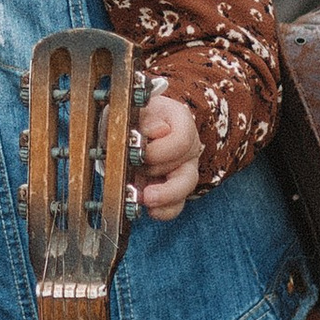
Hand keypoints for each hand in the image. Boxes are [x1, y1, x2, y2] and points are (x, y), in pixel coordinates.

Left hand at [130, 80, 201, 220]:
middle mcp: (188, 148)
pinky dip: (163, 210)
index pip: (182, 140)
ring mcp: (183, 170)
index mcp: (181, 122)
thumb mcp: (131, 109)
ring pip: (184, 189)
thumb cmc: (135, 115)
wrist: (134, 124)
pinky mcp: (173, 190)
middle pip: (183, 167)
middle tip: (136, 170)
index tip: (139, 150)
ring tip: (145, 197)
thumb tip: (156, 132)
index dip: (160, 150)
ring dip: (163, 196)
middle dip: (155, 170)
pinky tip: (149, 210)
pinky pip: (175, 206)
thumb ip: (140, 118)